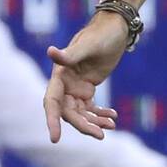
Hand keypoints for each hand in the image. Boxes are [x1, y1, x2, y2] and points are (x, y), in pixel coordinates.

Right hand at [43, 11, 129, 141]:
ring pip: (81, 113)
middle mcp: (65, 84)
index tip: (55, 139)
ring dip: (94, 122)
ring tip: (111, 126)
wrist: (115, 28)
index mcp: (60, 75)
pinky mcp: (87, 88)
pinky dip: (100, 114)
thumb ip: (70, 54)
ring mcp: (76, 87)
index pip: (53, 102)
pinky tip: (113, 117)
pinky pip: (90, 108)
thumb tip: (50, 52)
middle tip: (100, 135)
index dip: (52, 120)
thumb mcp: (88, 45)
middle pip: (69, 112)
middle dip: (83, 125)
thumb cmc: (100, 34)